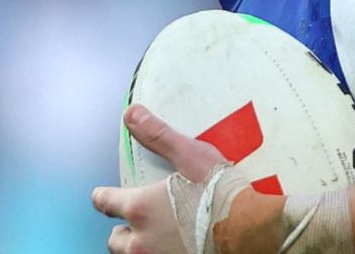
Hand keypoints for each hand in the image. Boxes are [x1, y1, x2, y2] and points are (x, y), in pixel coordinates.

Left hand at [92, 104, 228, 253]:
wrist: (250, 230)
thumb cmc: (222, 193)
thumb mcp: (192, 157)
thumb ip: (158, 137)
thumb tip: (131, 114)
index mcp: (139, 208)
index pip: (104, 203)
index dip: (105, 196)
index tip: (108, 194)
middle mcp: (140, 241)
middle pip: (115, 239)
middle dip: (125, 228)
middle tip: (144, 218)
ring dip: (139, 245)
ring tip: (159, 235)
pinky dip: (159, 253)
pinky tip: (176, 245)